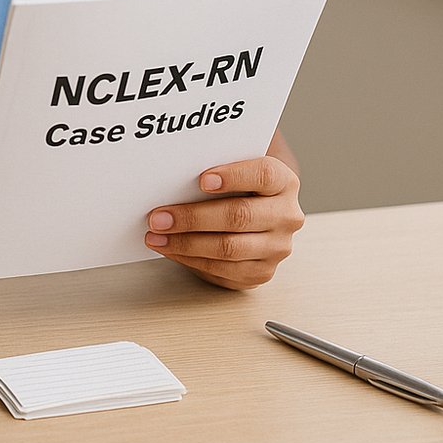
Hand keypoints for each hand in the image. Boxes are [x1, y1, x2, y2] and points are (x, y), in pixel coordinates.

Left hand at [143, 155, 303, 290]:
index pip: (264, 175)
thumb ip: (214, 171)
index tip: (202, 179)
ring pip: (229, 248)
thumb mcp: (232, 172)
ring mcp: (277, 247)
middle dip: (193, 218)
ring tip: (156, 236)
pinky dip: (191, 259)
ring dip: (186, 243)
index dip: (234, 176)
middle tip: (159, 217)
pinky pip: (223, 270)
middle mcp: (286, 216)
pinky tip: (170, 250)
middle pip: (240, 215)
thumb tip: (169, 176)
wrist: (255, 215)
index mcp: (283, 183)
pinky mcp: (262, 271)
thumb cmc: (236, 189)